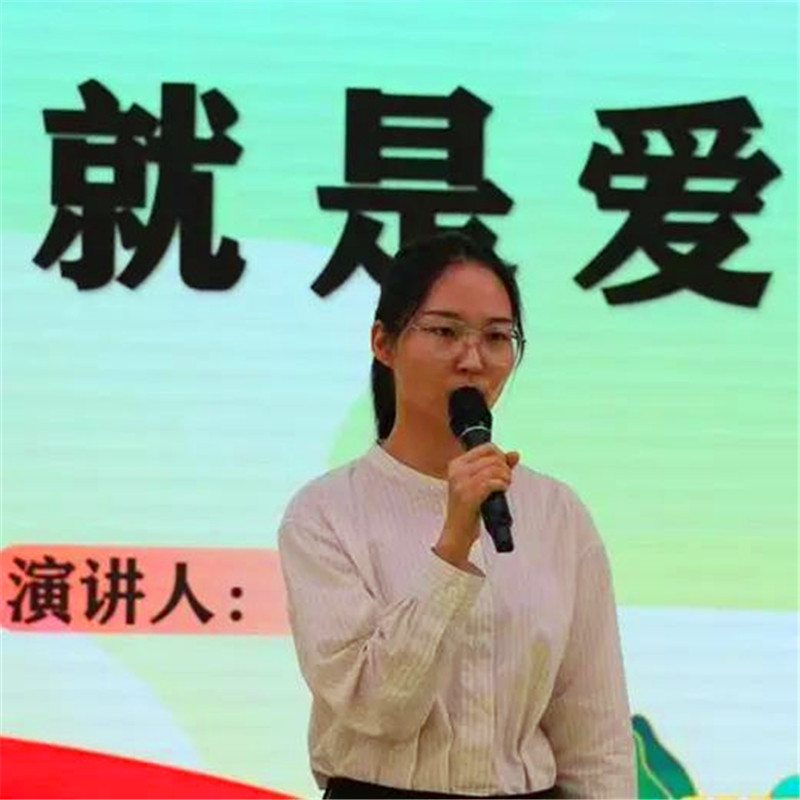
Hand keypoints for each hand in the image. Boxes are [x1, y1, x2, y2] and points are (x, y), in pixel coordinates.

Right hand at [434, 444, 519, 567]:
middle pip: (493, 458)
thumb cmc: (469, 508)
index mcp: (457, 464)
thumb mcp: (481, 483)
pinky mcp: (468, 495)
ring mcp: (461, 482)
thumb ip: (498, 466)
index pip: (486, 447)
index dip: (501, 456)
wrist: (457, 532)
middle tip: (505, 481)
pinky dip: (502, 486)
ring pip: (495, 469)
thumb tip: (515, 454)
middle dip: (505, 469)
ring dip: (505, 478)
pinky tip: (501, 492)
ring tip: (504, 487)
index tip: (502, 469)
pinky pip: (492, 482)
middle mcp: (457, 470)